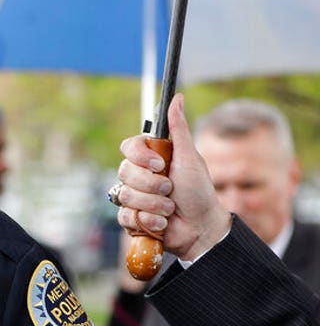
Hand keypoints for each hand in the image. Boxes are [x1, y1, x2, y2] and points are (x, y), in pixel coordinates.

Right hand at [116, 94, 230, 260]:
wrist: (200, 227)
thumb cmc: (199, 192)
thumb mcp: (190, 158)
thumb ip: (179, 128)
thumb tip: (177, 98)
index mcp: (151, 158)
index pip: (128, 148)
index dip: (141, 157)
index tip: (160, 165)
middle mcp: (139, 176)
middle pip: (125, 172)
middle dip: (151, 185)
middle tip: (170, 190)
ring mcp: (133, 197)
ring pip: (125, 195)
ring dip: (153, 205)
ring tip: (170, 209)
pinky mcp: (131, 218)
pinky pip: (125, 216)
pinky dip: (147, 220)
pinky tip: (161, 222)